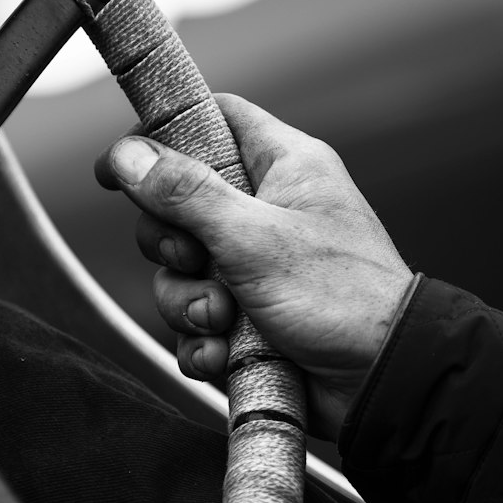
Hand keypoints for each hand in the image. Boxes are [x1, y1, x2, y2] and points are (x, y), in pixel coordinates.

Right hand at [95, 94, 413, 440]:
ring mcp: (255, 270)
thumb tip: (126, 155)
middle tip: (194, 261)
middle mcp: (266, 212)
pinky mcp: (248, 321)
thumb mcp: (255, 237)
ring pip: (181, 274)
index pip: (211, 120)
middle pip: (177, 205)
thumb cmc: (341, 297)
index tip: (119, 167)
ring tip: (223, 320)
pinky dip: (202, 342)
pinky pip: (196, 324)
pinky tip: (223, 354)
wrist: (383, 382)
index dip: (160, 137)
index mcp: (283, 168)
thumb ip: (186, 194)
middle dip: (170, 246)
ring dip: (188, 303)